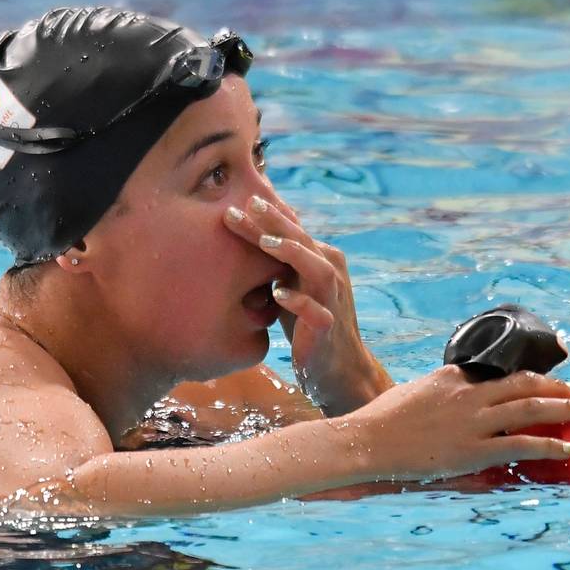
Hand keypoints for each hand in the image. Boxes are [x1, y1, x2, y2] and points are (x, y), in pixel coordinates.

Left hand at [224, 193, 390, 414]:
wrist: (335, 367)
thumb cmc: (306, 323)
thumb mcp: (290, 286)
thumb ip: (276, 262)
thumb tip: (245, 235)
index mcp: (319, 259)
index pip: (290, 232)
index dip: (264, 217)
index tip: (234, 202)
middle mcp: (330, 272)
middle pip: (302, 240)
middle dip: (275, 222)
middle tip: (249, 204)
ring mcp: (332, 299)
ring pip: (318, 269)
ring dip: (293, 253)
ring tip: (265, 243)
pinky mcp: (329, 327)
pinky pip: (318, 312)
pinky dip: (299, 302)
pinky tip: (279, 295)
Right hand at [344, 366, 569, 480]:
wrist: (367, 441)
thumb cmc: (381, 421)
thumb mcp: (413, 395)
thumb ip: (437, 395)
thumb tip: (450, 404)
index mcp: (452, 378)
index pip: (500, 372)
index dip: (530, 375)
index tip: (549, 379)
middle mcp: (469, 394)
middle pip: (525, 384)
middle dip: (558, 387)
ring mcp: (474, 421)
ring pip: (533, 408)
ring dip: (567, 408)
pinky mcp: (474, 449)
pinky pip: (523, 444)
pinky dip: (550, 444)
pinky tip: (568, 448)